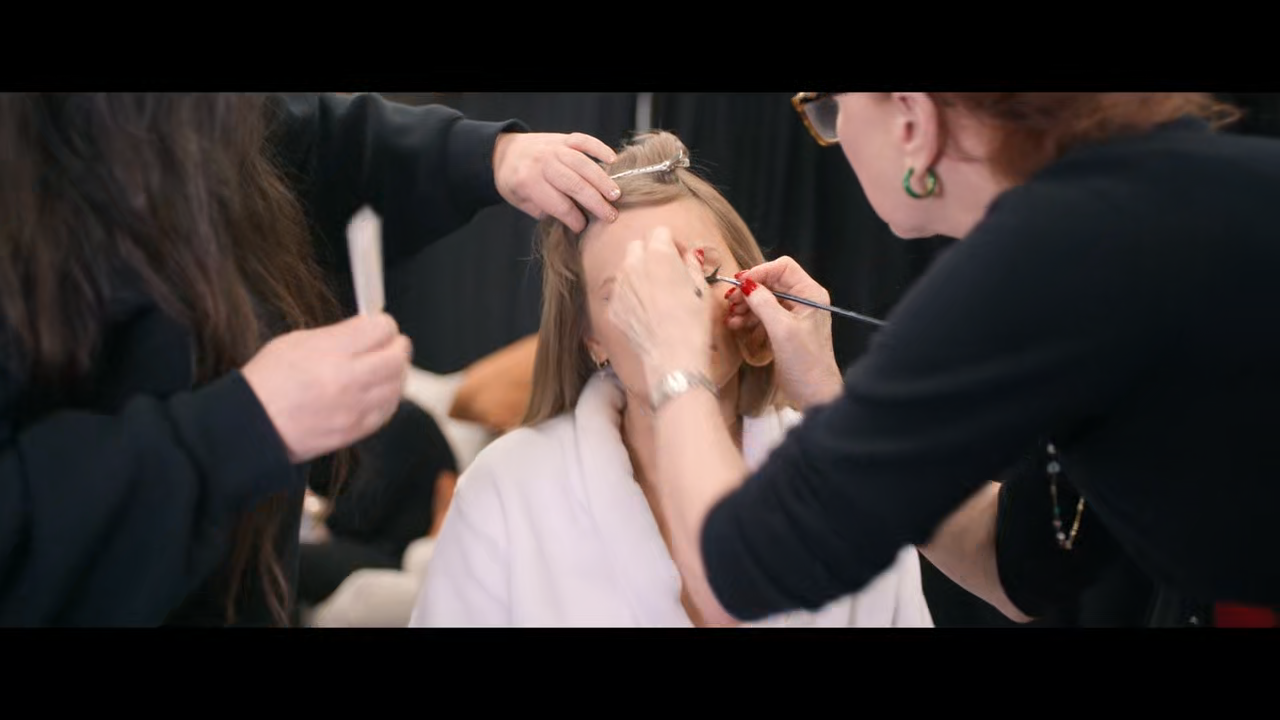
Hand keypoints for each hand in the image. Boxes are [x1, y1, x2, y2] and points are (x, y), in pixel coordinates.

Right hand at [242, 313, 411, 463]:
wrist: (252, 425)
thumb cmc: (268, 382)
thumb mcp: (296, 341)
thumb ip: (338, 335)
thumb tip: (367, 329)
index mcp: (331, 352)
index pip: (380, 328)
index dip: (383, 323)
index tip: (379, 325)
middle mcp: (347, 379)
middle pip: (397, 356)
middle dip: (398, 346)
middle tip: (392, 344)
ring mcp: (354, 408)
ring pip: (397, 384)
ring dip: (396, 372)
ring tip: (385, 367)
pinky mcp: (355, 430)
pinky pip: (388, 410)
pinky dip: (389, 397)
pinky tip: (379, 391)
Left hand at [492, 131, 621, 233]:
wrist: (502, 152)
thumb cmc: (514, 182)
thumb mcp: (521, 202)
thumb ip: (544, 210)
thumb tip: (573, 217)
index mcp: (529, 182)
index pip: (558, 205)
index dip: (573, 218)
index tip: (583, 227)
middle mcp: (543, 163)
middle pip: (574, 185)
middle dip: (595, 202)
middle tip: (611, 216)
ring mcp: (554, 148)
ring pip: (583, 164)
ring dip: (602, 180)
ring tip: (615, 195)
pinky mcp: (563, 138)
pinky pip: (584, 140)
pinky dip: (599, 148)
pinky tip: (613, 160)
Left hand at [608, 226, 713, 399]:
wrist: (673, 358)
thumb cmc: (693, 323)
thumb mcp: (702, 288)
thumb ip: (692, 265)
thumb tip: (687, 257)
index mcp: (659, 253)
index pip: (661, 232)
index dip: (674, 244)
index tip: (683, 258)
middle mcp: (633, 264)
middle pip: (639, 246)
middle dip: (652, 253)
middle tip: (668, 272)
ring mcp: (619, 285)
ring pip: (627, 268)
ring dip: (640, 273)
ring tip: (658, 294)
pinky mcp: (612, 306)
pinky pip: (621, 292)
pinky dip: (631, 296)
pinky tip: (648, 313)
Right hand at [728, 256, 843, 408]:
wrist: (814, 394)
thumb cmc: (805, 362)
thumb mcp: (781, 329)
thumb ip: (763, 303)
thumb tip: (745, 283)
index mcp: (810, 294)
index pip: (783, 267)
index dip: (760, 272)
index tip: (739, 284)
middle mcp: (803, 300)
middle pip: (771, 282)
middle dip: (749, 291)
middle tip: (730, 303)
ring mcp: (794, 315)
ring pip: (765, 299)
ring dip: (746, 306)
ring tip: (731, 318)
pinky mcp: (784, 330)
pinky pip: (764, 315)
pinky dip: (749, 318)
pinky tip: (736, 326)